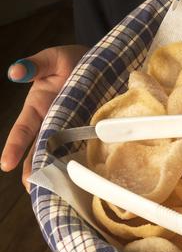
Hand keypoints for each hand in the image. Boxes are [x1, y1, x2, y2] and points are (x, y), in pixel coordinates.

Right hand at [2, 45, 87, 187]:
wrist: (102, 59)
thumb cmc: (71, 60)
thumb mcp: (53, 58)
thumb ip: (36, 65)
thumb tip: (16, 71)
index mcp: (39, 106)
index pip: (24, 129)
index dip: (15, 146)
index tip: (6, 164)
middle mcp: (51, 121)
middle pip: (39, 150)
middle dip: (34, 169)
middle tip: (32, 189)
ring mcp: (70, 128)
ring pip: (59, 155)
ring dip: (55, 172)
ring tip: (54, 192)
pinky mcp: (88, 130)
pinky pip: (83, 149)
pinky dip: (80, 163)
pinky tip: (81, 180)